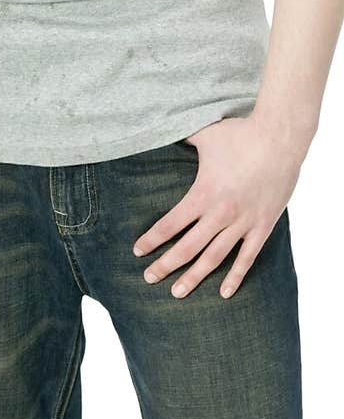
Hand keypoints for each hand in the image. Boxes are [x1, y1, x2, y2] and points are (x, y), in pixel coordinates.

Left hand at [132, 115, 307, 299]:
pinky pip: (247, 257)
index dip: (152, 239)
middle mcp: (221, 213)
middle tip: (149, 278)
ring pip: (214, 257)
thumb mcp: (205, 134)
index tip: (138, 251)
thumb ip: (182, 137)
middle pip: (188, 247)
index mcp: (203, 193)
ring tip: (178, 292)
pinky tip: (225, 292)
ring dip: (195, 277)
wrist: (280, 138)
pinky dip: (236, 276)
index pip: (171, 224)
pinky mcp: (263, 225)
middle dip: (166, 265)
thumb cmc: (240, 134)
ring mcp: (243, 222)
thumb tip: (163, 126)